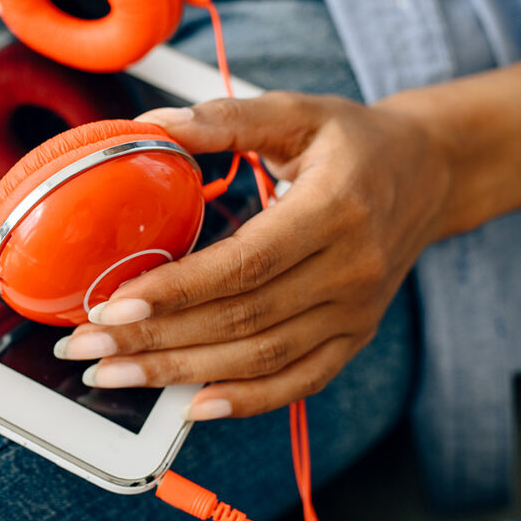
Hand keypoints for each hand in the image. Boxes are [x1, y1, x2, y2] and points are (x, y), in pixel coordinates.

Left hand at [54, 93, 453, 420]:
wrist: (431, 174)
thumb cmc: (355, 141)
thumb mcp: (298, 112)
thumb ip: (227, 120)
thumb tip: (155, 126)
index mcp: (334, 209)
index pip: (246, 264)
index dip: (178, 289)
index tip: (116, 303)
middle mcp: (350, 269)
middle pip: (243, 319)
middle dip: (157, 339)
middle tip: (88, 346)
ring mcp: (356, 311)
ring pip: (262, 357)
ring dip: (182, 374)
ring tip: (115, 374)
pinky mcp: (354, 336)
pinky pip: (298, 381)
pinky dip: (245, 400)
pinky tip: (190, 408)